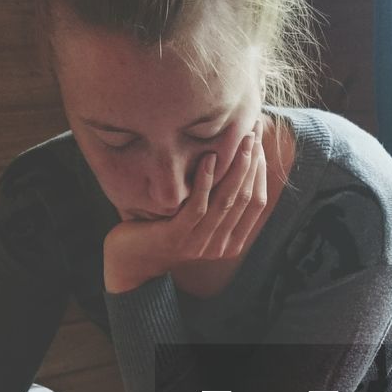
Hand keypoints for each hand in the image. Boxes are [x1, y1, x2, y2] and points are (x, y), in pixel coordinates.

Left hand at [103, 120, 267, 291]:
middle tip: (251, 131)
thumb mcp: (198, 217)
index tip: (258, 142)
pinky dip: (205, 181)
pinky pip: (197, 207)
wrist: (131, 259)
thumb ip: (218, 202)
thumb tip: (238, 164)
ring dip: (234, 167)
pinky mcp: (177, 237)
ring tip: (237, 139)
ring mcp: (198, 243)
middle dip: (250, 162)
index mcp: (231, 242)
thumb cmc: (164, 230)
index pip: (256, 202)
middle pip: (243, 198)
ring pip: (225, 201)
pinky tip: (208, 157)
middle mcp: (219, 246)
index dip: (260, 171)